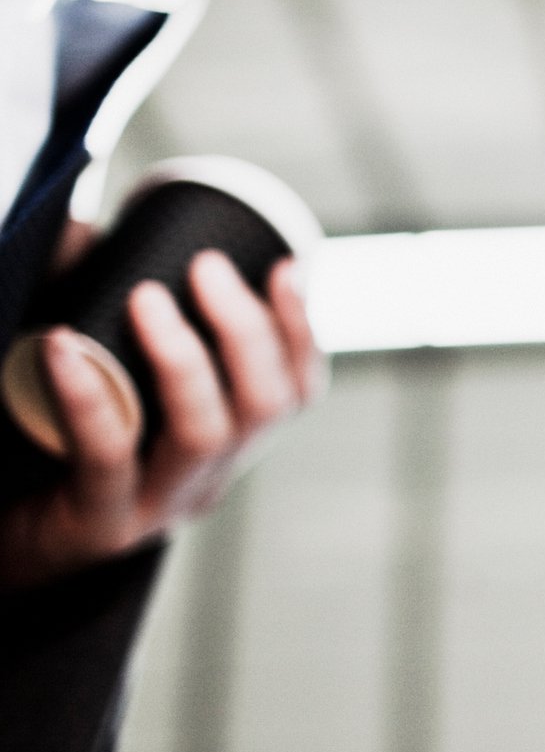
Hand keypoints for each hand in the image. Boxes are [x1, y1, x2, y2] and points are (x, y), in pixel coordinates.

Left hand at [0, 248, 323, 588]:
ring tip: (148, 297)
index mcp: (221, 450)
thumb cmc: (37, 460)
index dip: (301, 328)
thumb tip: (84, 224)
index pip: (295, 391)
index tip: (286, 266)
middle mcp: (205, 481)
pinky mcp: (98, 527)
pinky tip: (64, 346)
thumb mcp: (97, 389)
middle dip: (249, 328)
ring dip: (186, 356)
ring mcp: (157, 509)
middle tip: (207, 265)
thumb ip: (97, 314)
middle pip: (266, 406)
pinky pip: (105, 456)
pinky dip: (90, 396)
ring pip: (206, 432)